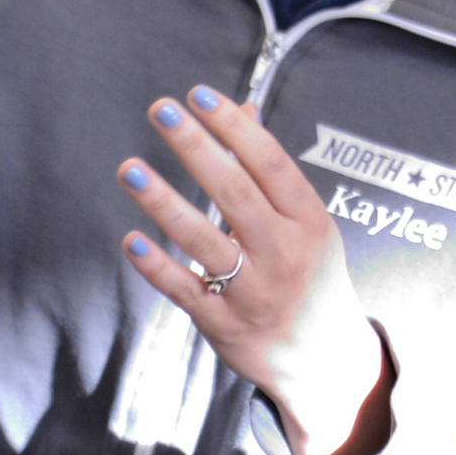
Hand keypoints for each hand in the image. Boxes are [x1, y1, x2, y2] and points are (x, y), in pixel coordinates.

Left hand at [119, 89, 392, 454]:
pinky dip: (158, 267)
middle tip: (160, 109)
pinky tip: (131, 241)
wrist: (326, 360)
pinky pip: (187, 291)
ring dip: (164, 203)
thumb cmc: (310, 273)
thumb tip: (243, 111)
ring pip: (205, 242)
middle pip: (236, 192)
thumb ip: (269, 170)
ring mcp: (254, 292)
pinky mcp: (225, 326)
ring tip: (129, 168)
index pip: (270, 162)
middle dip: (195, 147)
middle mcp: (285, 252)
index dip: (233, 127)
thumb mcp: (305, 220)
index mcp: (309, 219)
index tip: (198, 94)